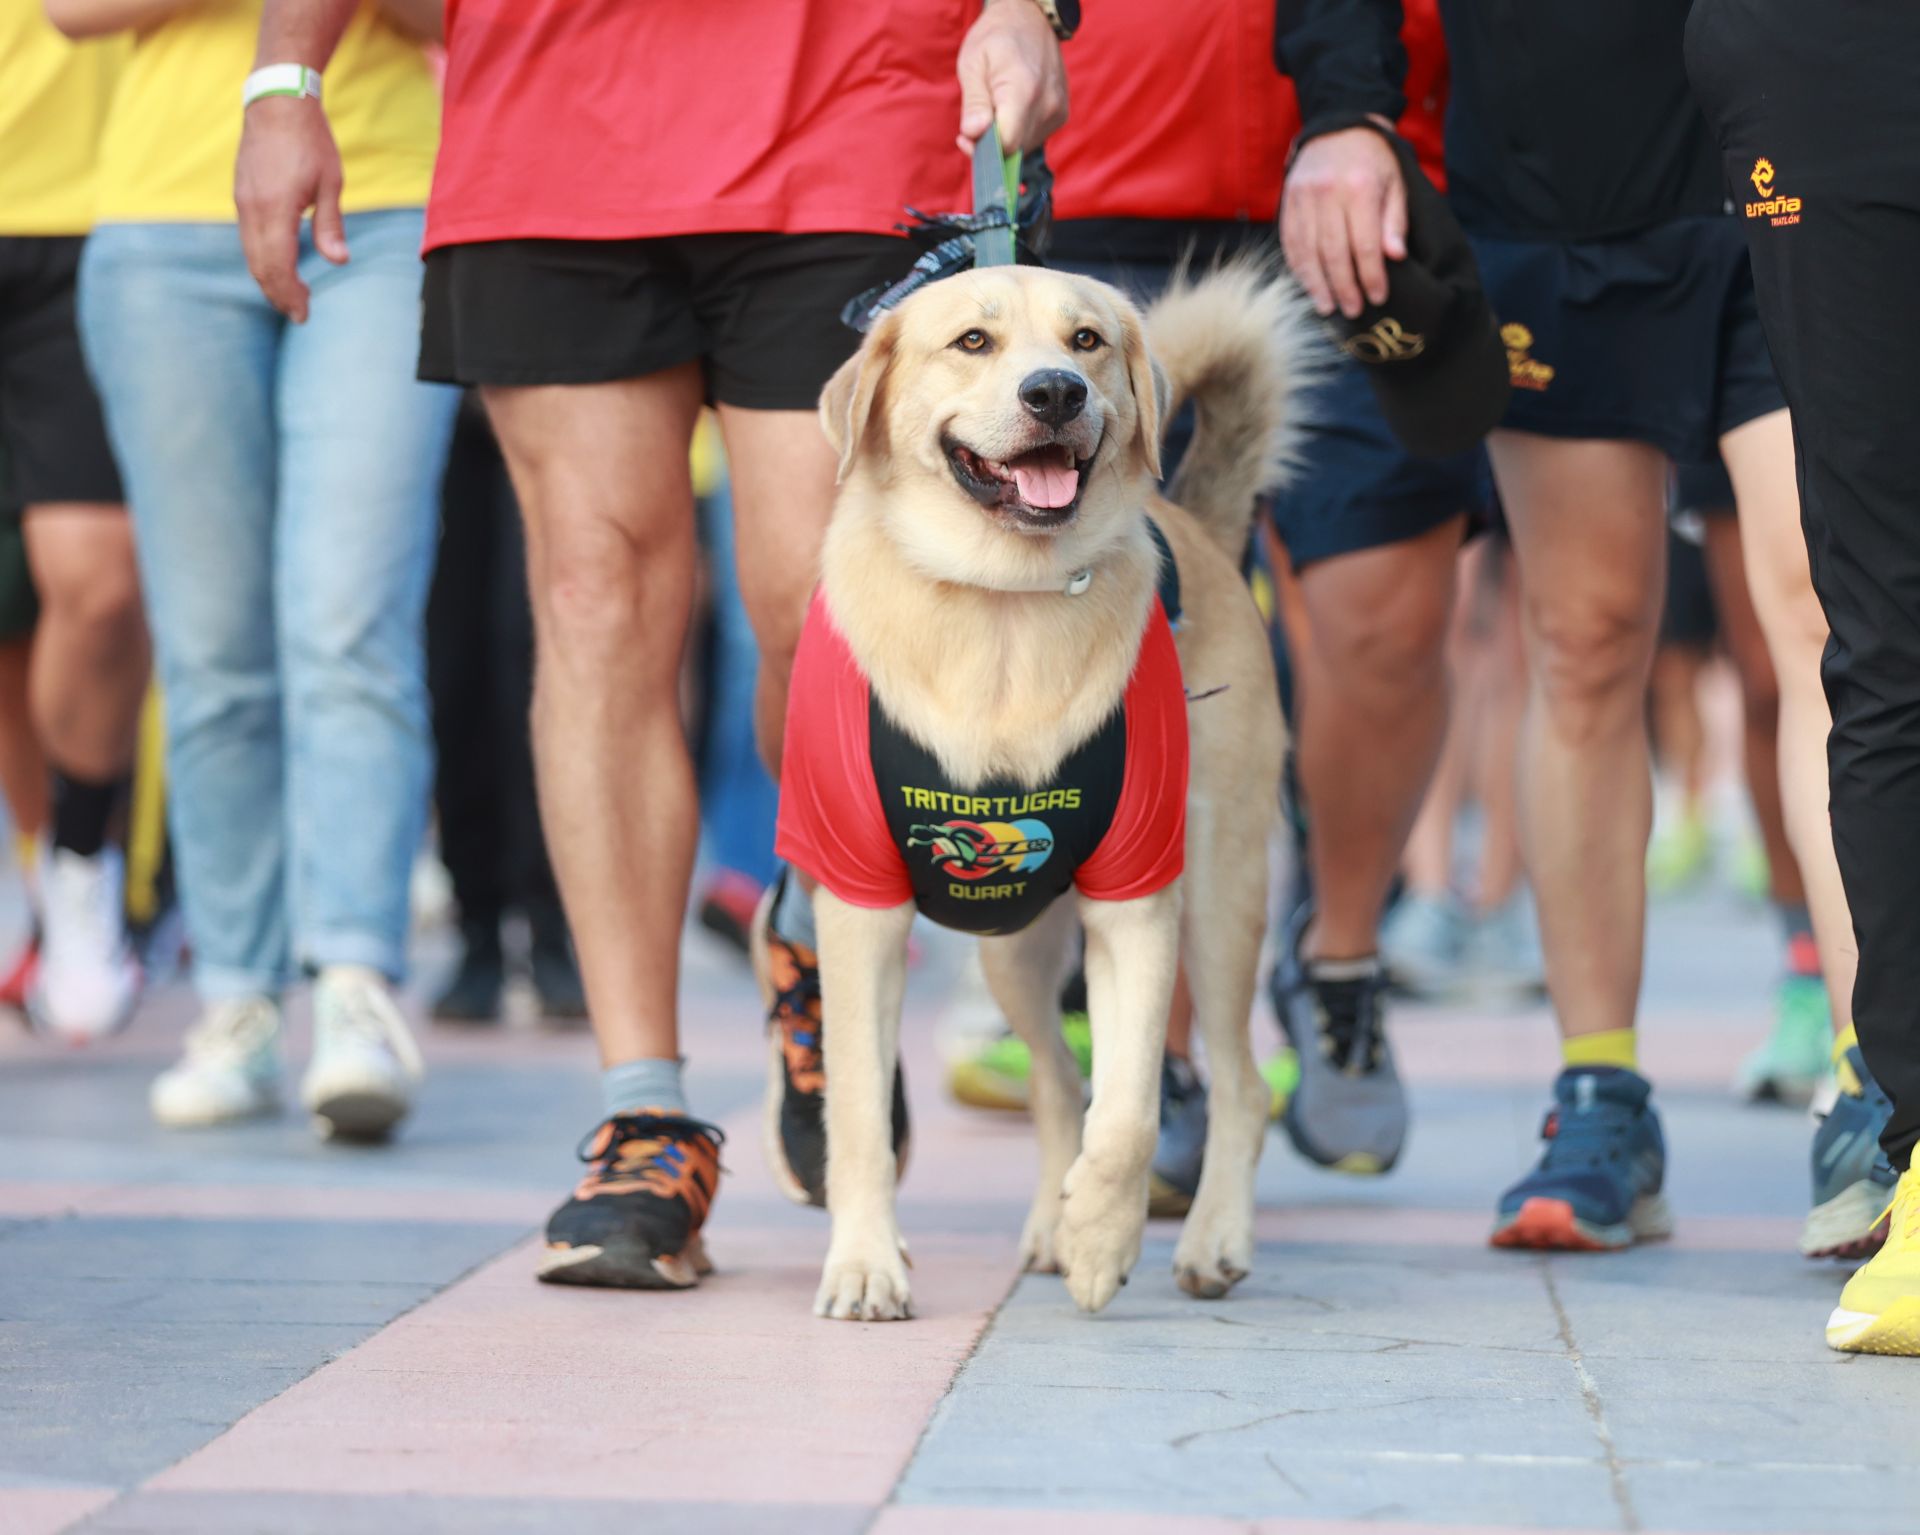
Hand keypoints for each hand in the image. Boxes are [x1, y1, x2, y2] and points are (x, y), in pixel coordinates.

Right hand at [234, 95, 346, 323]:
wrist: (277, 103)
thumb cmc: (311, 142)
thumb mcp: (330, 183)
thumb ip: (330, 226)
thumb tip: (338, 261)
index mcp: (275, 209)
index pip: (277, 266)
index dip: (290, 294)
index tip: (304, 315)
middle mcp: (252, 209)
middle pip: (260, 266)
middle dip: (279, 294)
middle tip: (300, 314)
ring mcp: (242, 202)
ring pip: (250, 254)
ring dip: (269, 280)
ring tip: (292, 296)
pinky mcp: (241, 196)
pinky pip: (248, 239)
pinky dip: (262, 260)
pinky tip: (280, 267)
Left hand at [956, 0, 1066, 156]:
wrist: (1030, 18)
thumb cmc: (996, 36)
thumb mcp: (973, 63)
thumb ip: (974, 101)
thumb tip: (974, 133)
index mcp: (1024, 90)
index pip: (1007, 144)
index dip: (983, 149)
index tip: (966, 137)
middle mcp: (1047, 104)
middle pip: (1015, 149)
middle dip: (991, 144)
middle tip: (976, 119)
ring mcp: (1058, 110)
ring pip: (1024, 146)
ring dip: (1005, 137)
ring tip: (995, 106)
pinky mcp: (1061, 114)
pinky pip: (1035, 137)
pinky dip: (1018, 131)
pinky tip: (1010, 109)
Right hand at [1280, 124, 1407, 318]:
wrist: (1337, 129)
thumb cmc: (1372, 162)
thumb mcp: (1395, 184)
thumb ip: (1394, 221)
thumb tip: (1394, 257)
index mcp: (1360, 188)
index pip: (1365, 244)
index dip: (1371, 276)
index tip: (1377, 297)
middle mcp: (1328, 193)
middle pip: (1334, 253)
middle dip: (1344, 287)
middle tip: (1353, 310)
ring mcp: (1303, 198)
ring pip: (1308, 252)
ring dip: (1317, 285)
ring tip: (1328, 308)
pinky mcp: (1287, 202)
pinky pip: (1290, 242)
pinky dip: (1299, 268)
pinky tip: (1308, 286)